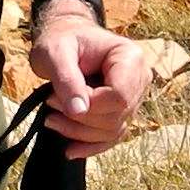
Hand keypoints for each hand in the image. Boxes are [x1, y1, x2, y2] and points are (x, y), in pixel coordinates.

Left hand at [30, 8, 153, 156]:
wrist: (66, 39)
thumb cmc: (61, 40)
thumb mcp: (55, 53)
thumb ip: (67, 79)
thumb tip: (79, 111)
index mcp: (130, 57)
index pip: (120, 96)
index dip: (91, 104)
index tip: (57, 97)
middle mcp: (140, 78)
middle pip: (117, 116)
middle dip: (80, 118)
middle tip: (50, 102)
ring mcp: (134, 97)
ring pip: (114, 130)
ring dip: (80, 132)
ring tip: (51, 119)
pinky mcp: (124, 112)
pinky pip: (112, 136)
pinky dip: (91, 145)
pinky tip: (70, 150)